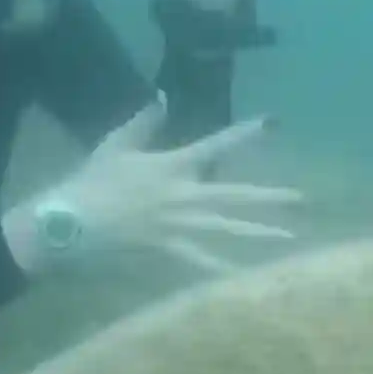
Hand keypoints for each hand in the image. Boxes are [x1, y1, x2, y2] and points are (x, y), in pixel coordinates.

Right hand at [25, 97, 300, 272]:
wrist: (72, 219)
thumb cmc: (92, 180)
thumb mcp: (116, 143)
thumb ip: (144, 120)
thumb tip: (162, 95)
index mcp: (173, 165)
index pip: (216, 146)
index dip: (244, 134)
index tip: (271, 124)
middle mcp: (183, 194)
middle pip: (233, 195)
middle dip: (268, 198)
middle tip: (300, 199)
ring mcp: (177, 223)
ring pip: (225, 228)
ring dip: (258, 233)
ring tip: (287, 238)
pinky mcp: (167, 247)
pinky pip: (200, 260)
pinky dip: (221, 269)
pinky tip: (243, 279)